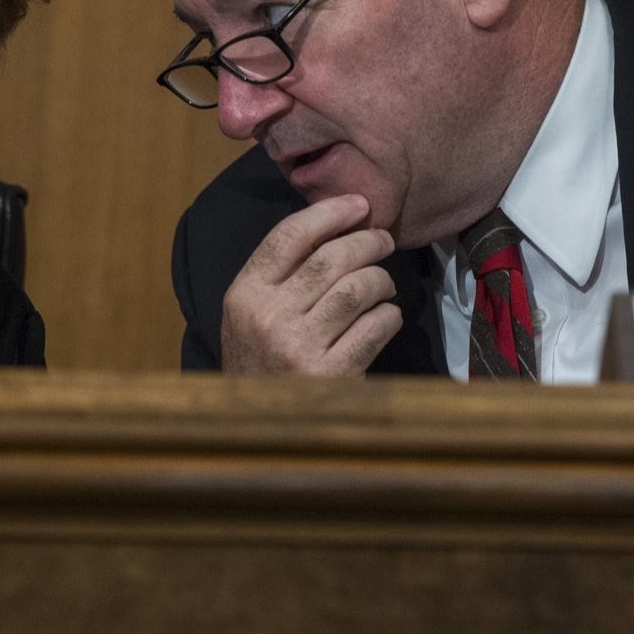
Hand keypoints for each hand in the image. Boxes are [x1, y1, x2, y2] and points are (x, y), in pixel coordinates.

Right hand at [221, 193, 400, 374]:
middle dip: (366, 241)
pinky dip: (389, 315)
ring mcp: (299, 347)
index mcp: (244, 295)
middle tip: (383, 239)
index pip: (288, 236)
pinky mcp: (332, 374)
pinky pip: (375, 327)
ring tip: (384, 283)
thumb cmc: (257, 363)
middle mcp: (269, 317)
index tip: (358, 204)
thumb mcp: (247, 315)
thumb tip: (334, 228)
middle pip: (331, 258)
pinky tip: (386, 317)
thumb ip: (277, 276)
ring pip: (358, 289)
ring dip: (381, 279)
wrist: (253, 429)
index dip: (328, 213)